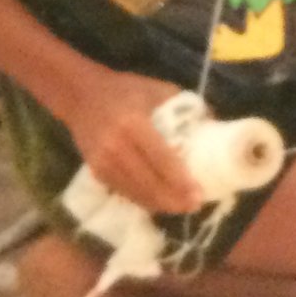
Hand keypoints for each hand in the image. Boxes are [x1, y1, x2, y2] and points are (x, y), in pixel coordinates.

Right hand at [62, 68, 203, 213]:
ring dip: (159, 204)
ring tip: (180, 207)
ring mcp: (102, 162)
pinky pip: (123, 191)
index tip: (199, 194)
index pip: (161, 159)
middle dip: (173, 199)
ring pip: (135, 192)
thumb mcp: (156, 90)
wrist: (80, 95)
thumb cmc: (125, 90)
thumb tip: (215, 123)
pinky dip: (142, 200)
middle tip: (194, 206)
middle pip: (148, 183)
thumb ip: (185, 106)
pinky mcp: (95, 171)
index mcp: (134, 124)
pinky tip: (158, 203)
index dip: (180, 181)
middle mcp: (116, 147)